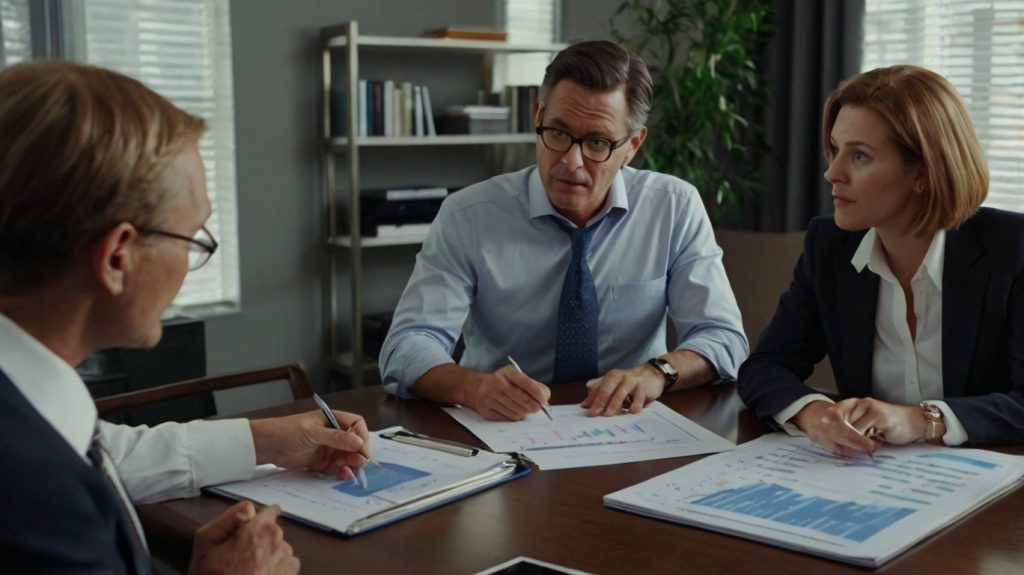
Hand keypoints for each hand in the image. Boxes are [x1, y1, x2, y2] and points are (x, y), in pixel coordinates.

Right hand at [188, 501, 298, 574]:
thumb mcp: (205, 542)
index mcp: (257, 530)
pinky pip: (287, 563)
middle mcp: (277, 541)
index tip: (251, 528)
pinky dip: (277, 568)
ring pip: (280, 548)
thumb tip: (249, 507)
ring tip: (248, 570)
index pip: (271, 511)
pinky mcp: (291, 573)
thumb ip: (228, 518)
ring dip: (268, 555)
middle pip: (273, 531)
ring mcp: (286, 559)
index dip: (259, 519)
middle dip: (260, 539)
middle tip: (241, 556)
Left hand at [250, 410, 369, 478]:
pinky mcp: (321, 461)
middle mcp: (333, 433)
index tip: (362, 448)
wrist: (267, 445)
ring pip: (347, 456)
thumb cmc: (287, 430)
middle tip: (361, 462)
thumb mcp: (313, 432)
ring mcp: (327, 447)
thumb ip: (336, 438)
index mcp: (332, 419)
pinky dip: (342, 471)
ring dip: (352, 463)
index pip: (356, 424)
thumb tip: (358, 442)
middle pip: (354, 442)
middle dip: (358, 452)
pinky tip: (345, 474)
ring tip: (353, 470)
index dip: (361, 436)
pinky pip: (336, 466)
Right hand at [470, 365, 550, 420]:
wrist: (478, 388)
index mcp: (507, 372)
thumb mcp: (516, 377)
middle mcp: (497, 383)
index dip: (538, 394)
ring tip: (525, 409)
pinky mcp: (486, 410)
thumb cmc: (503, 383)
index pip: (527, 383)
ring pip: (516, 411)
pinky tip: (514, 411)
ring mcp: (490, 397)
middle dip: (533, 406)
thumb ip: (532, 385)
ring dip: (524, 413)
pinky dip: (514, 417)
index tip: (544, 401)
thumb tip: (545, 399)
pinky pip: (507, 418)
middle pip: (522, 399)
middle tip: (538, 408)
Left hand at [579, 365, 662, 415]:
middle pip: (607, 389)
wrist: (653, 374)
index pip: (599, 388)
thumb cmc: (630, 382)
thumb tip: (584, 404)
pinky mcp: (644, 388)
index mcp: (611, 376)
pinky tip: (631, 412)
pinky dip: (633, 407)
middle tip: (594, 414)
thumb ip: (599, 392)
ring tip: (608, 414)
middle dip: (600, 402)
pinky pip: (638, 400)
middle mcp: (621, 377)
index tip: (587, 412)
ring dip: (614, 405)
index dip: (592, 400)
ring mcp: (632, 382)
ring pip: (621, 393)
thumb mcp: (614, 384)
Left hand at [794, 398, 922, 455]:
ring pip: (850, 430)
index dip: (826, 428)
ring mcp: (870, 409)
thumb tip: (834, 443)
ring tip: (869, 445)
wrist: (915, 422)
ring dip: (853, 442)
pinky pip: (863, 433)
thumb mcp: (866, 426)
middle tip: (841, 448)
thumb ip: (852, 431)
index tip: (822, 438)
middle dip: (837, 438)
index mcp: (855, 404)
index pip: (832, 414)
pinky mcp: (880, 418)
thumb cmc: (890, 427)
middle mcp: (861, 404)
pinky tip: (875, 444)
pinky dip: (864, 442)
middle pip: (838, 423)